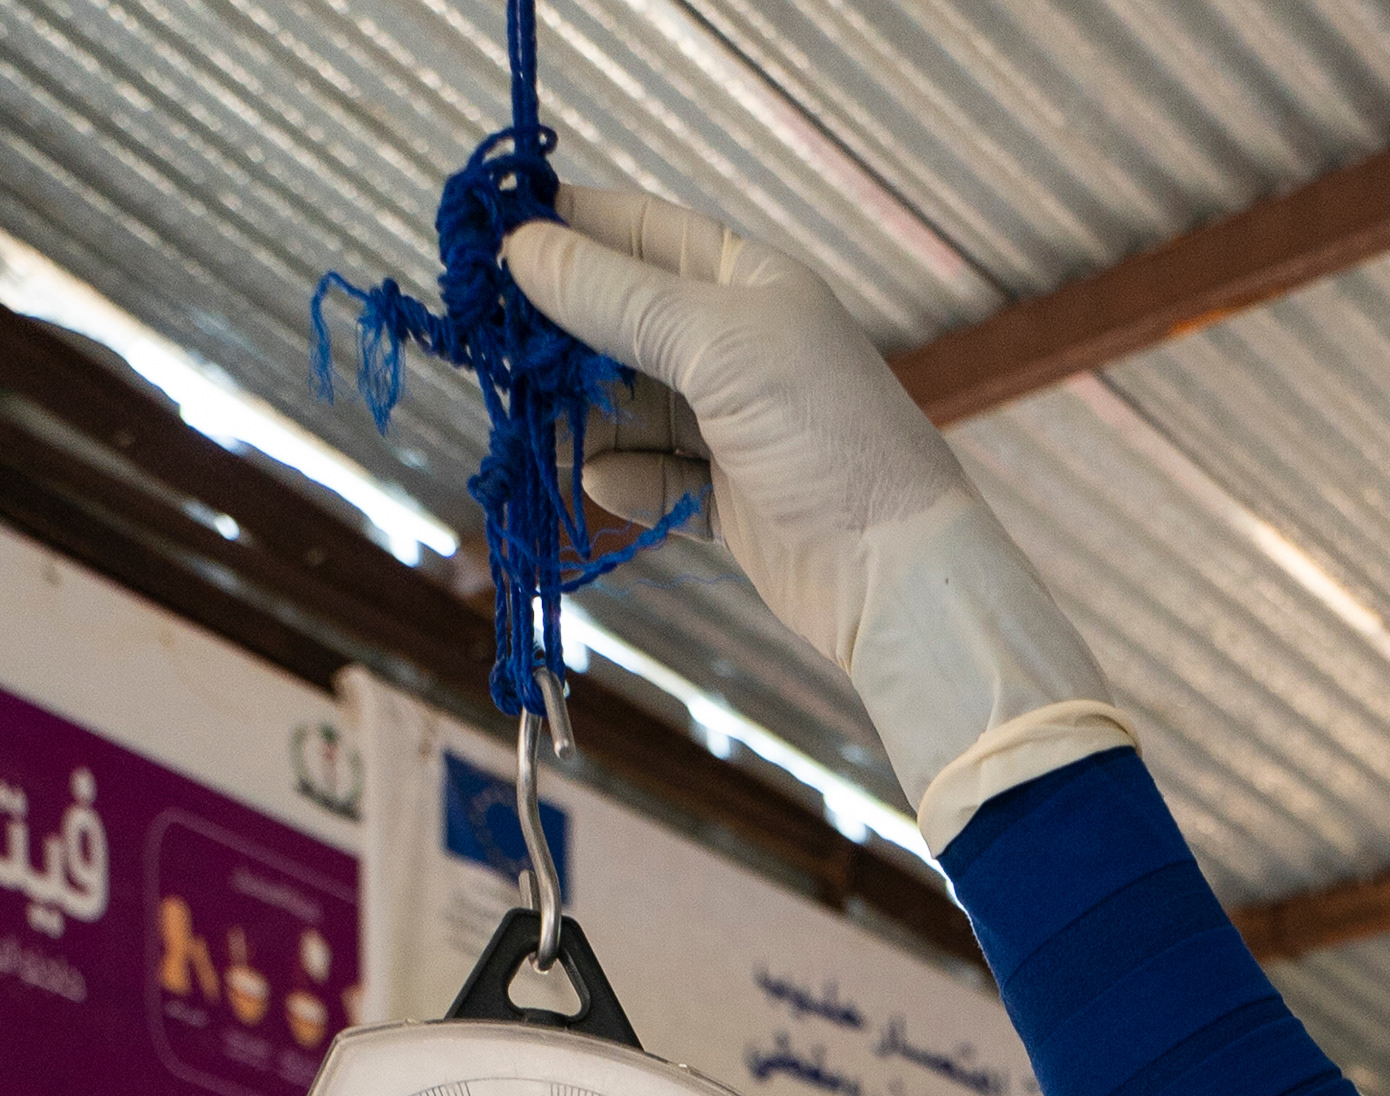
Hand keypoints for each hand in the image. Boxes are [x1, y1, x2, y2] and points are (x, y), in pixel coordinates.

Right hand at [503, 194, 1125, 833]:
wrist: (894, 572)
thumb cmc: (822, 433)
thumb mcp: (712, 342)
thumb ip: (613, 296)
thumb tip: (520, 250)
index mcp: (750, 281)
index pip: (642, 231)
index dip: (570, 229)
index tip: (496, 238)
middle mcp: (742, 344)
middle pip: (625, 321)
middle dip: (565, 337)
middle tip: (501, 351)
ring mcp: (737, 424)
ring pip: (632, 406)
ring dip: (585, 417)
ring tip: (544, 431)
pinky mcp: (732, 500)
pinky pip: (657, 478)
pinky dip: (627, 480)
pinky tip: (603, 483)